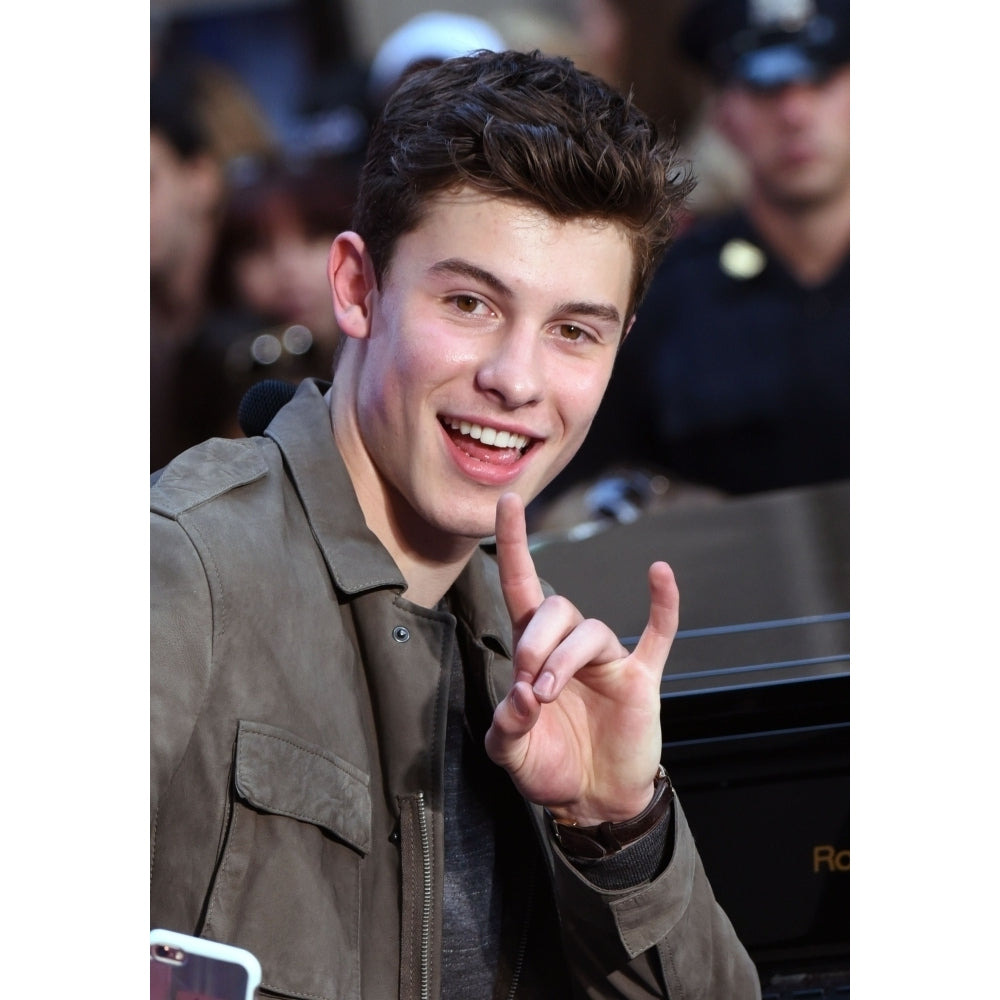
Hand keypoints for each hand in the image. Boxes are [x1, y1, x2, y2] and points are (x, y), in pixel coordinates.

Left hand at [484, 493, 678, 825]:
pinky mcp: (641, 678)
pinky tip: (659, 574)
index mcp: (533, 653)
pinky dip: (662, 605)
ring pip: (590, 630)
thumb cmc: (551, 767)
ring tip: (547, 693)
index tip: (507, 499)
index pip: (521, 586)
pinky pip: (658, 634)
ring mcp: (608, 660)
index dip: (513, 543)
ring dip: (564, 658)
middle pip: (556, 608)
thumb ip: (506, 725)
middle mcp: (569, 646)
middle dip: (535, 641)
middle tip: (528, 684)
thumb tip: (521, 693)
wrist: (594, 802)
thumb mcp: (510, 753)